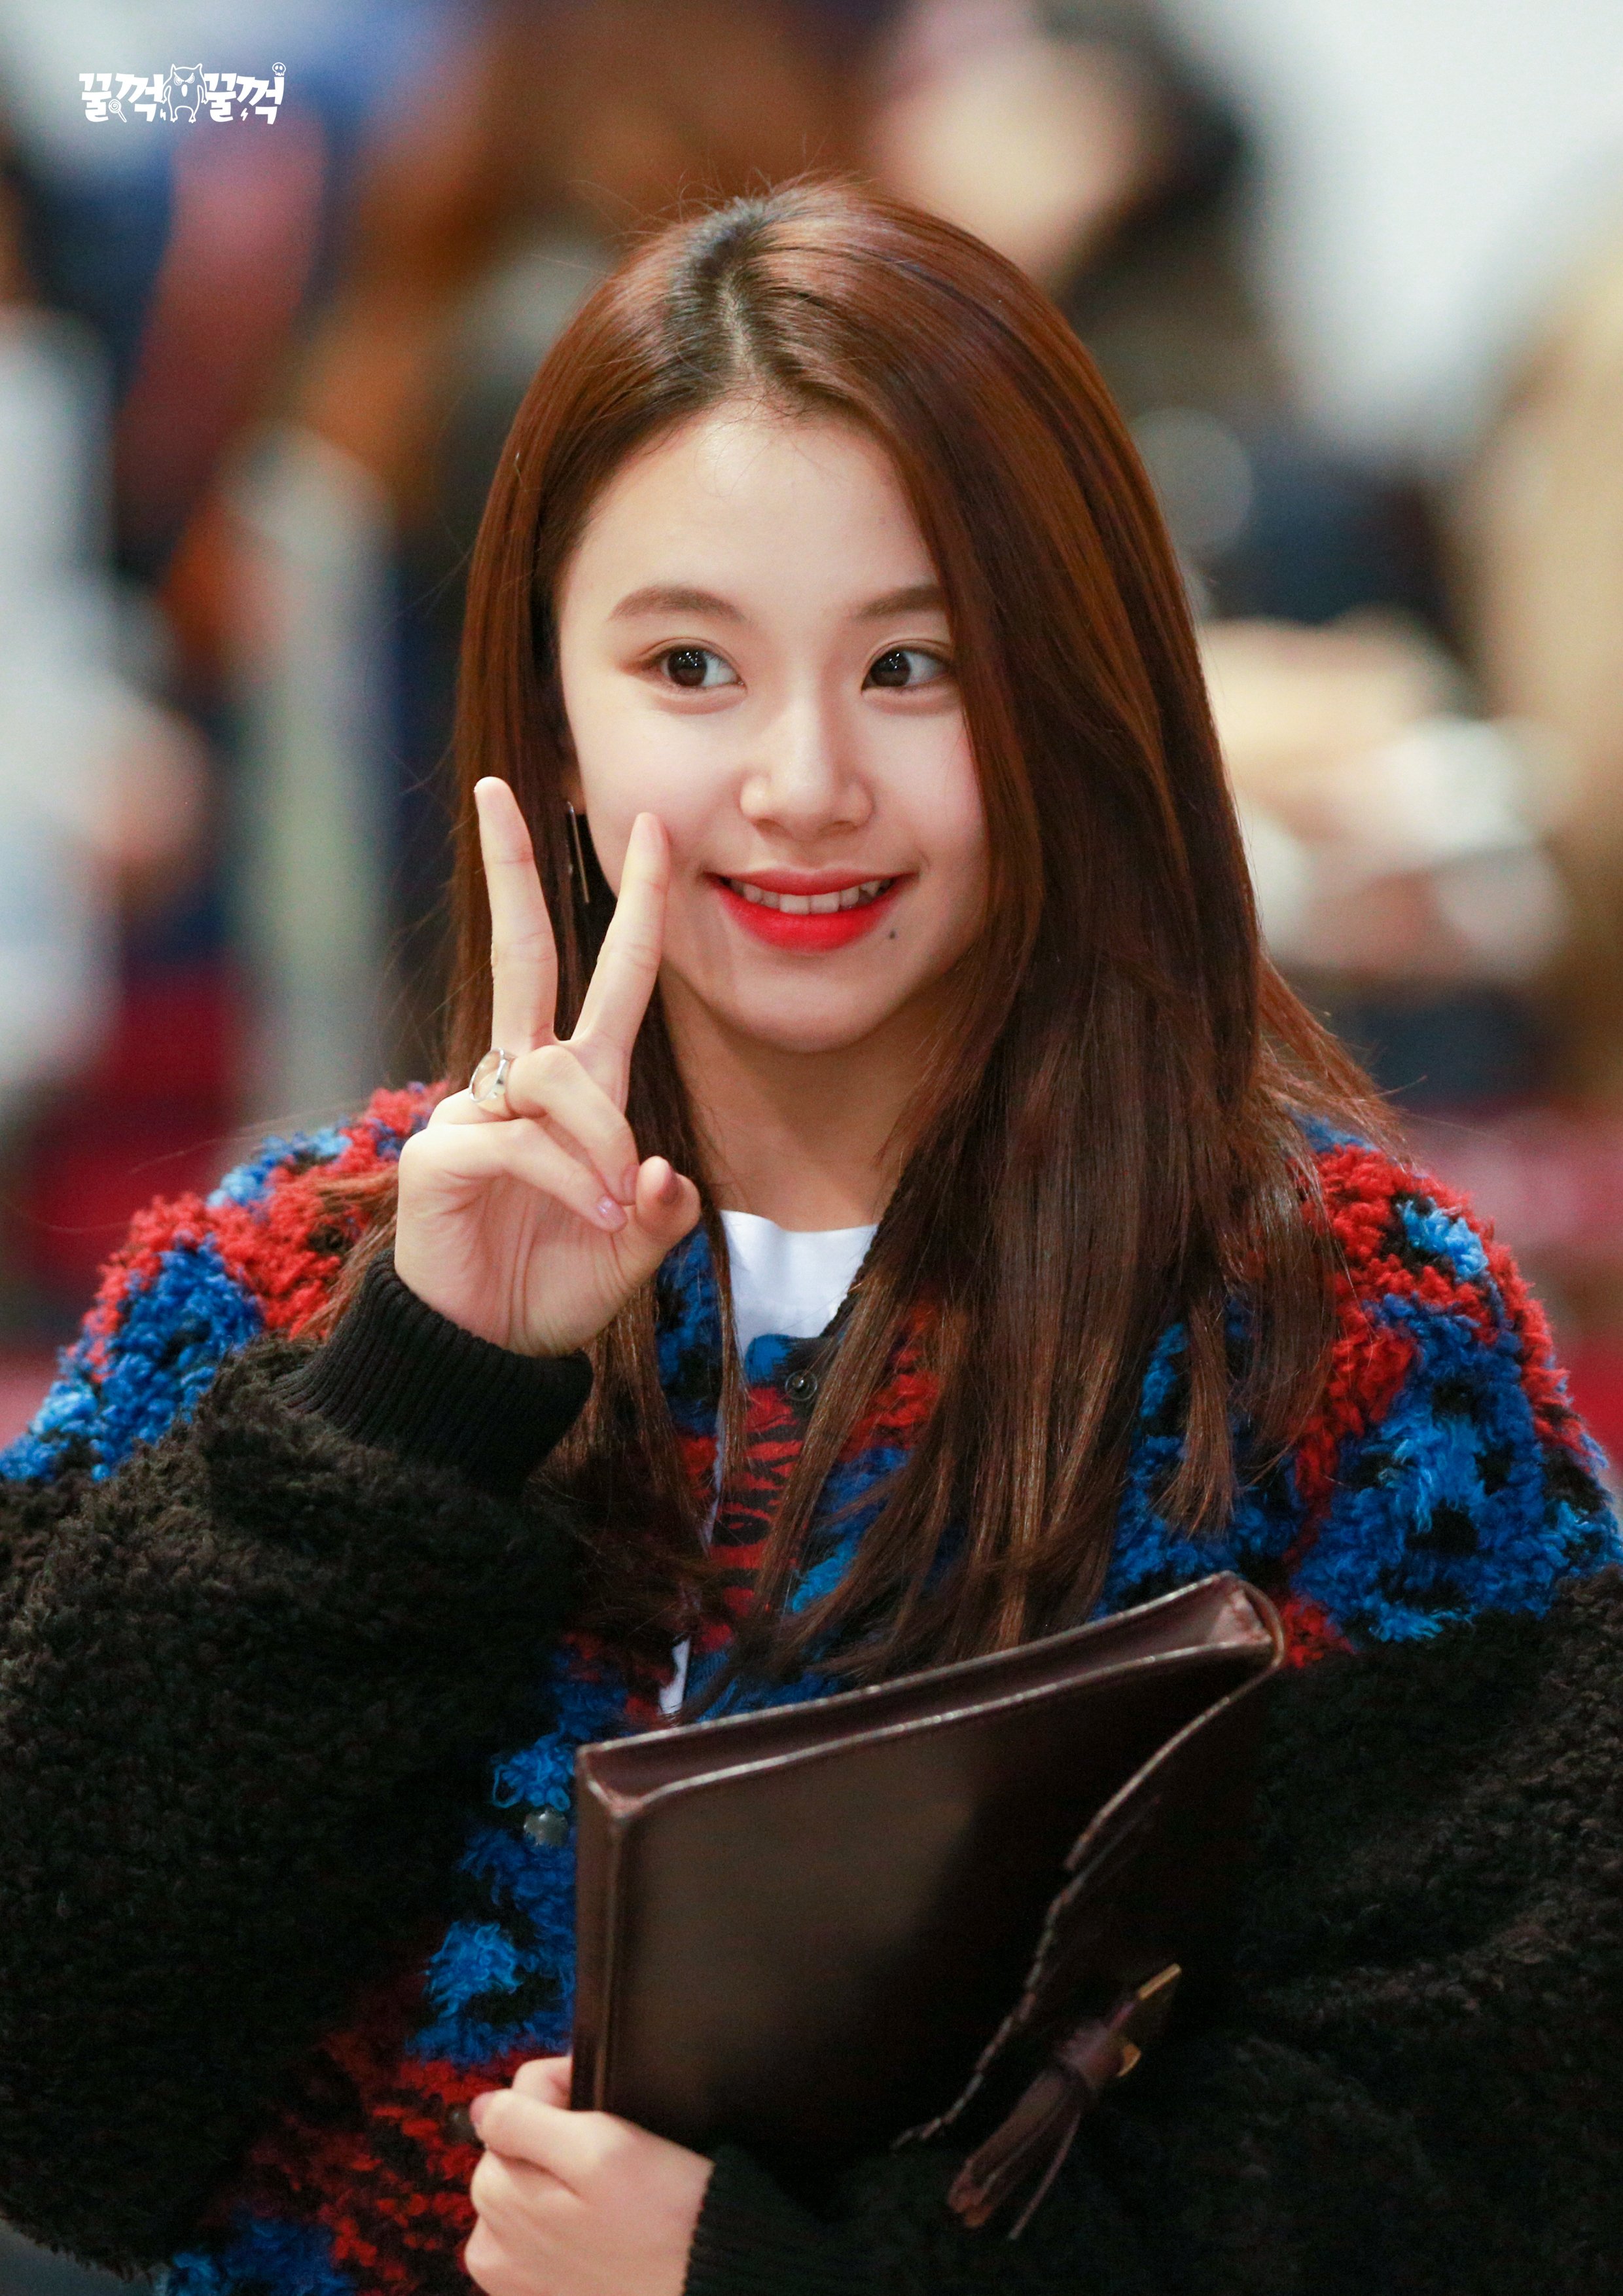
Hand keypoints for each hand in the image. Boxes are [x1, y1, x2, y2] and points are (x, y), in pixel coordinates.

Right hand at [395, 779, 701, 1354]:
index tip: (651, 832)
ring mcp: (473, 1111)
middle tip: (501, 788)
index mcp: (576, 1090)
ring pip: (557, 1078)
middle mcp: (521, 1083)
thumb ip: (660, 1210)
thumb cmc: (553, 1290)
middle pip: (522, 955)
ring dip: (598, 1139)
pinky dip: (565, 1177)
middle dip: (515, 871)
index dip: (635, 908)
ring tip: (606, 1207)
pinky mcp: (440, 1153)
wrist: (485, 1352)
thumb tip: (663, 1170)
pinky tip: (585, 1214)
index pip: (607, 980)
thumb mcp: (633, 1250)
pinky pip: (522, 1143)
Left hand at [464, 2055, 712, 2295]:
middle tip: (619, 2151)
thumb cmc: (662, 2216)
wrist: (706, 2280)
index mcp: (495, 2197)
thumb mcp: (601, 2148)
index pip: (513, 2104)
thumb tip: (480, 2107)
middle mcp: (490, 2241)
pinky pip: (541, 2225)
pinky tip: (604, 2222)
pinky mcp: (541, 2289)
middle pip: (517, 2145)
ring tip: (615, 2192)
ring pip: (531, 2182)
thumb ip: (526, 2121)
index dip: (565, 2091)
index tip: (607, 2111)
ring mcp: (513, 2272)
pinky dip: (569, 2212)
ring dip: (566, 2173)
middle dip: (562, 2133)